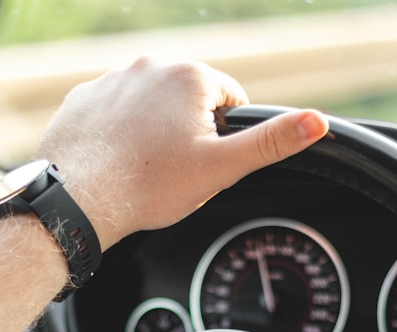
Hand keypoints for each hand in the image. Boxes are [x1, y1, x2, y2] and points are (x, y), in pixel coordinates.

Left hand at [36, 56, 328, 250]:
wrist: (79, 200)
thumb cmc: (150, 186)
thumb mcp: (222, 168)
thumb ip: (271, 143)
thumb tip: (317, 122)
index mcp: (191, 77)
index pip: (230, 99)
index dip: (225, 136)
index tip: (208, 161)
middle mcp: (150, 67)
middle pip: (189, 102)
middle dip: (189, 133)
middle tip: (176, 171)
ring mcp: (112, 80)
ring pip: (150, 107)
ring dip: (154, 132)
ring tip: (146, 169)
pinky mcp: (84, 98)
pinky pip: (114, 113)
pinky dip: (120, 134)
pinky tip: (118, 161)